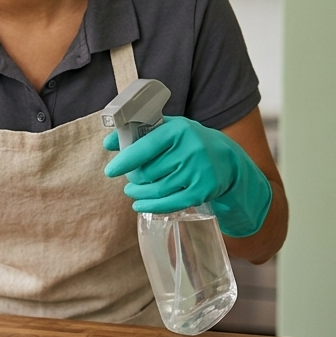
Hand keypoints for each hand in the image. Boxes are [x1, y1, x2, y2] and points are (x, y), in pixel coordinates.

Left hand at [103, 116, 271, 236]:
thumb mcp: (169, 130)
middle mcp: (190, 150)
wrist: (227, 158)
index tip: (110, 171)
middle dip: (134, 178)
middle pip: (148, 172)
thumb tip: (108, 142)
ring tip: (132, 191)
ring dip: (139, 193)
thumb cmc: (189, 142)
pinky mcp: (202, 191)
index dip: (124, 161)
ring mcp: (198, 172)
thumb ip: (139, 132)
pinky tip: (140, 205)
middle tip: (130, 178)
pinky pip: (170, 203)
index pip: (145, 147)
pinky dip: (151, 206)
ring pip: (157, 189)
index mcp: (178, 130)